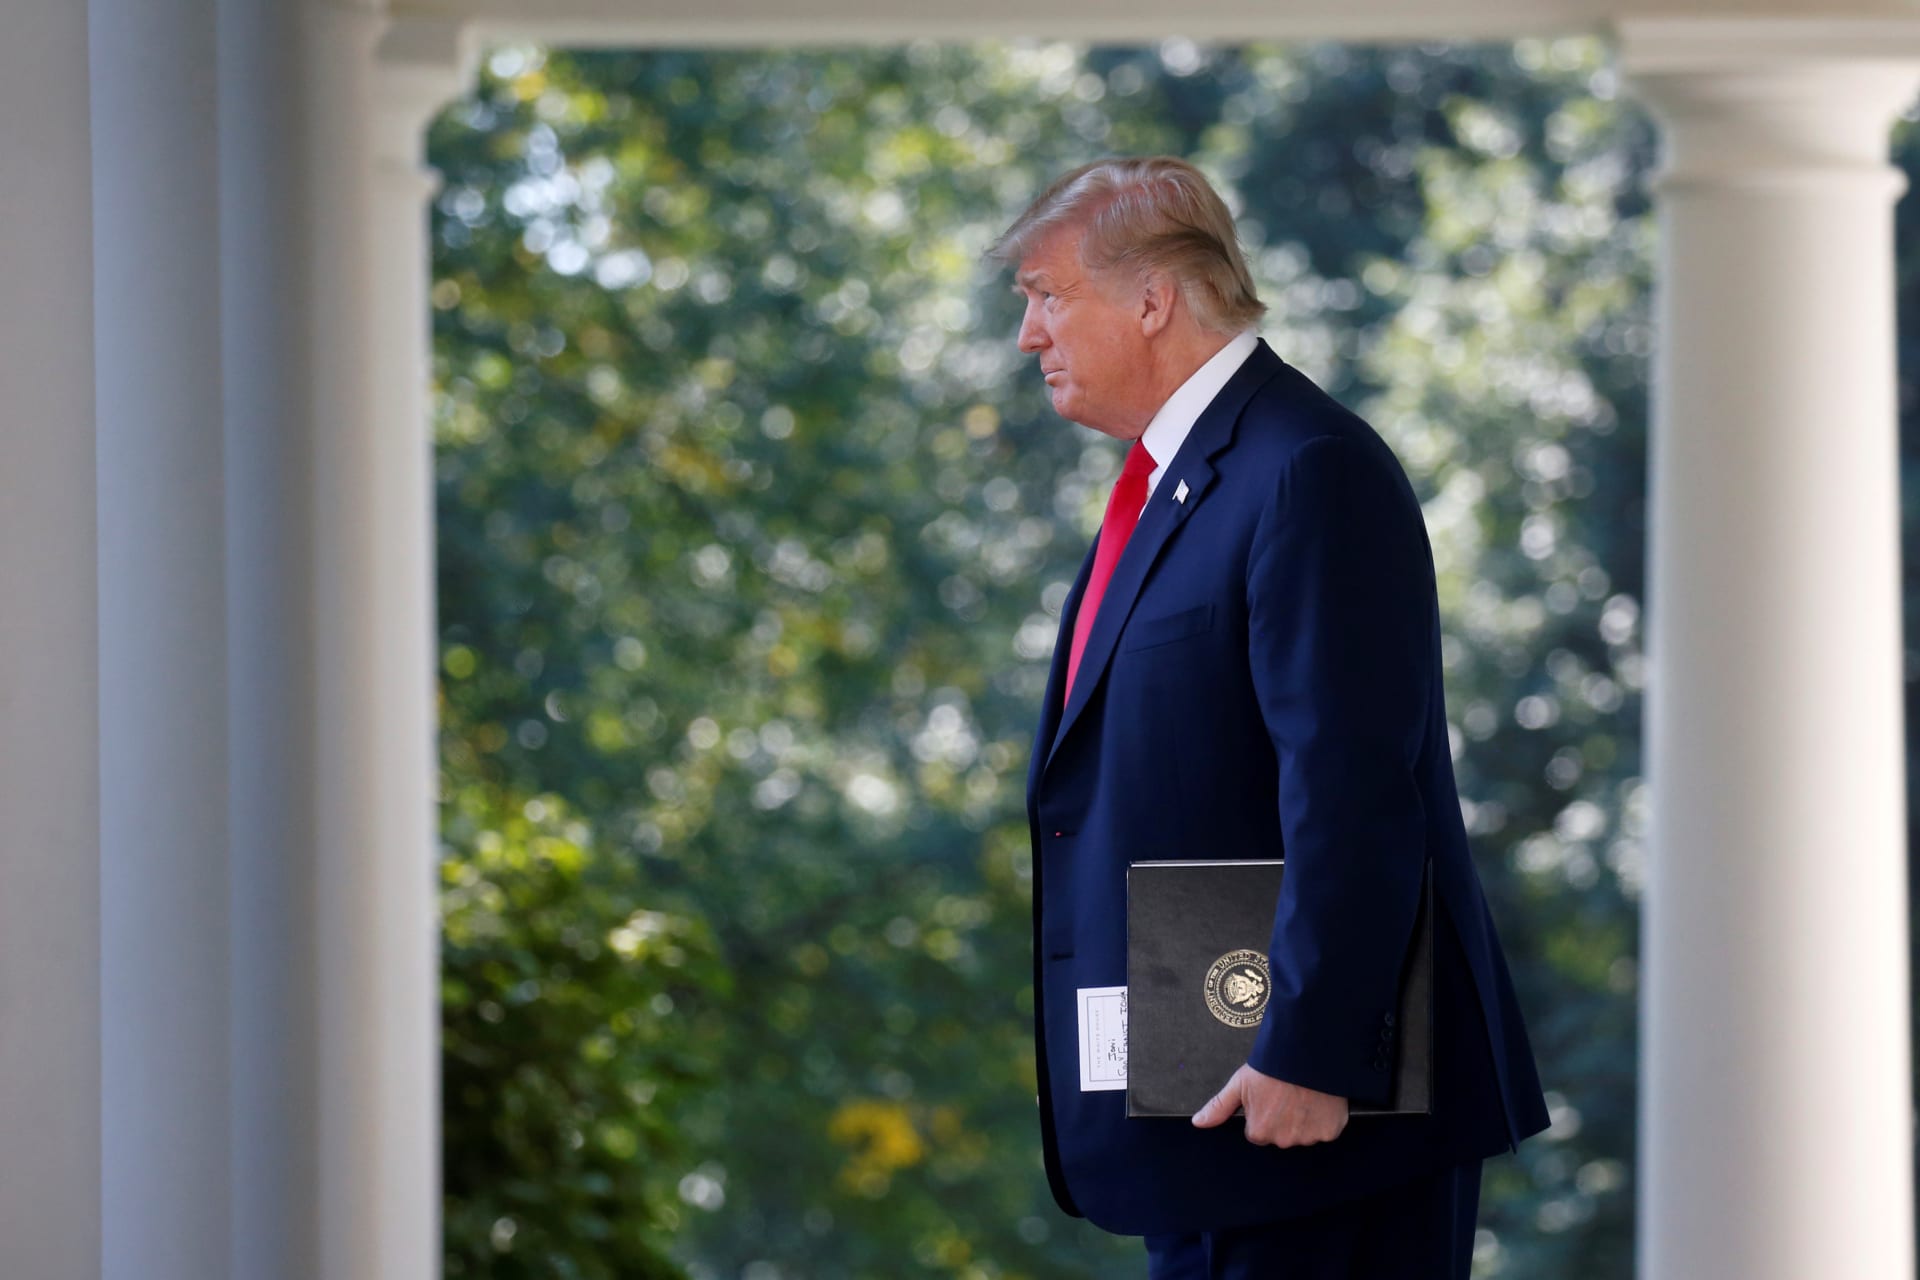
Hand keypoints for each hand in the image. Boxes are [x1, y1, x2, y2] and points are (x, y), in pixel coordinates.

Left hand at [1191, 1063, 1348, 1147]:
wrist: (1305, 1051)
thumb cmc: (1271, 1067)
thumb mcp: (1240, 1083)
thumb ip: (1219, 1107)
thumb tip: (1198, 1123)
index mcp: (1259, 1132)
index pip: (1258, 1132)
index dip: (1262, 1114)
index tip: (1269, 1097)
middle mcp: (1283, 1140)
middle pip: (1280, 1135)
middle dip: (1282, 1119)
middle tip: (1286, 1094)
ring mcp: (1308, 1137)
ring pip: (1303, 1134)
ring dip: (1303, 1120)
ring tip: (1303, 1095)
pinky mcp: (1330, 1131)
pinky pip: (1326, 1130)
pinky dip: (1324, 1119)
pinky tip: (1319, 1100)